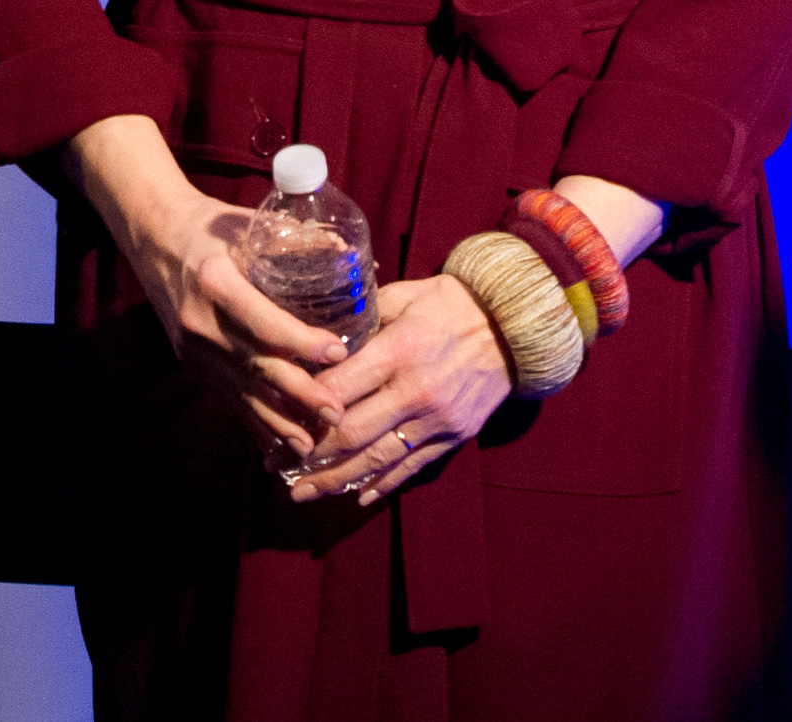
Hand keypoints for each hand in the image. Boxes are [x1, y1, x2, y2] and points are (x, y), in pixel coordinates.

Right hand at [62, 115, 347, 458]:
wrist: (155, 236)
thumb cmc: (210, 226)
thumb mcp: (248, 223)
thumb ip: (298, 240)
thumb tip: (353, 255)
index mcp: (216, 281)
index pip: (264, 322)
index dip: (302, 343)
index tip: (338, 352)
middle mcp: (201, 321)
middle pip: (256, 365)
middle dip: (299, 394)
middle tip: (336, 413)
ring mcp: (193, 347)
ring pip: (241, 392)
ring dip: (277, 421)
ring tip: (311, 445)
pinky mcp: (191, 362)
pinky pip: (227, 397)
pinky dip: (253, 422)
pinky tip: (277, 443)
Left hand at [285, 273, 511, 505]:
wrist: (515, 324)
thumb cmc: (453, 301)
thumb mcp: (406, 295)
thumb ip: (364, 315)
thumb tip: (323, 334)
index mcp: (398, 350)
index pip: (339, 388)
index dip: (303, 406)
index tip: (276, 416)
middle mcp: (415, 391)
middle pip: (352, 433)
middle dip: (311, 455)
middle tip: (278, 468)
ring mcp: (437, 419)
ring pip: (378, 459)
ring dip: (337, 480)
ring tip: (305, 493)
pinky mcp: (454, 435)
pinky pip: (412, 467)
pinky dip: (383, 484)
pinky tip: (357, 496)